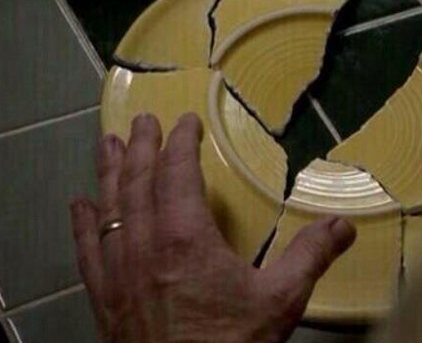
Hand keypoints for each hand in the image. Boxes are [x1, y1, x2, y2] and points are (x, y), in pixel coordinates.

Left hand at [70, 113, 355, 342]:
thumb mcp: (280, 300)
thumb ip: (310, 256)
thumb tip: (343, 225)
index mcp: (186, 237)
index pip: (177, 173)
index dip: (181, 143)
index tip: (186, 123)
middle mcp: (144, 245)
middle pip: (138, 181)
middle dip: (142, 146)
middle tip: (143, 120)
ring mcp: (118, 270)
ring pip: (109, 207)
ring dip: (110, 171)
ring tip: (109, 143)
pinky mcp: (104, 295)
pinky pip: (87, 249)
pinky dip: (83, 223)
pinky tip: (79, 205)